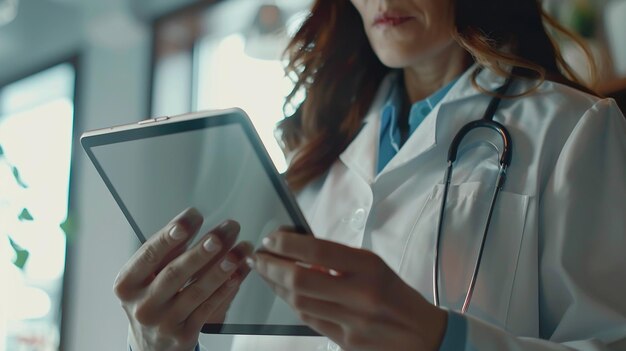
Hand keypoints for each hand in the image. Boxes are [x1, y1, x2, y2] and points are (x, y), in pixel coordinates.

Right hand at [114, 208, 252, 350]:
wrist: (151, 345)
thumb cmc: (151, 300)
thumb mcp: (146, 278)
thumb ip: (165, 253)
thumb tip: (191, 221)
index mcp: (127, 284)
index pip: (150, 254)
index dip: (171, 235)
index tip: (192, 216)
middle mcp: (142, 304)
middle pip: (175, 272)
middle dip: (201, 250)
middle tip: (220, 235)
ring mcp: (163, 322)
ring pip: (196, 291)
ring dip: (221, 268)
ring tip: (238, 251)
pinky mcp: (183, 335)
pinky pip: (208, 308)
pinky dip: (224, 289)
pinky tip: (236, 274)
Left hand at [250, 230, 447, 350]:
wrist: (423, 336)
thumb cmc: (396, 294)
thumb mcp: (374, 266)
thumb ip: (339, 260)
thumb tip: (298, 253)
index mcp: (369, 267)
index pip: (318, 250)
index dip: (288, 243)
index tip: (272, 238)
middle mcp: (360, 294)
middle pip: (301, 280)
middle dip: (271, 267)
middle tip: (257, 257)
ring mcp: (352, 321)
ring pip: (299, 302)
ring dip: (276, 286)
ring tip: (265, 273)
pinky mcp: (346, 342)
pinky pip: (309, 320)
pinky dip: (292, 304)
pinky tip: (284, 294)